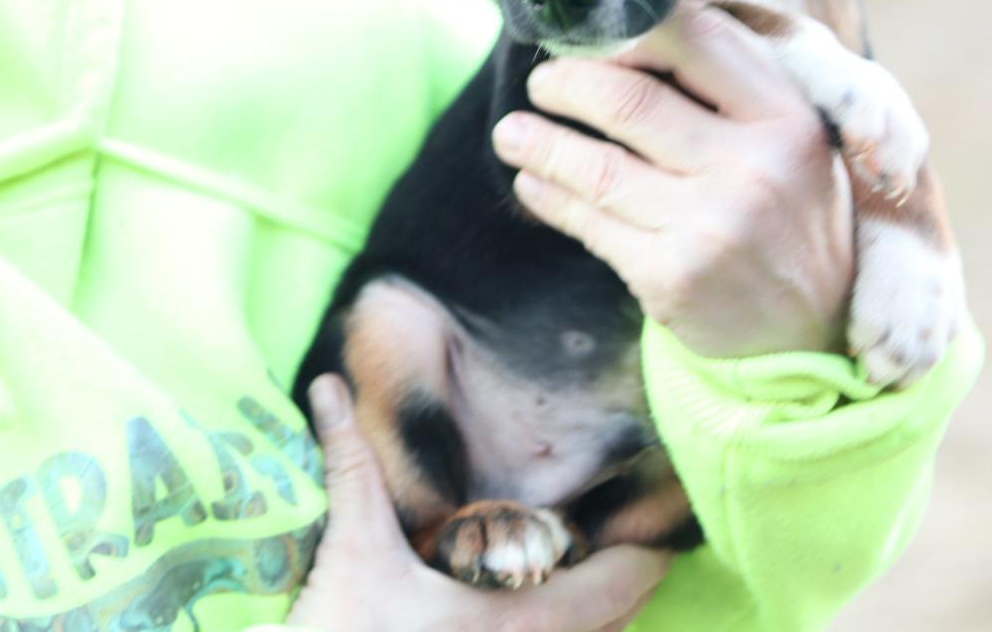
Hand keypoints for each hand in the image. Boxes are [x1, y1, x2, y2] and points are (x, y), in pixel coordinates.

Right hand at [252, 375, 670, 631]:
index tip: (664, 535)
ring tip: (599, 577)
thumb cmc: (343, 629)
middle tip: (639, 546)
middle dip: (630, 584)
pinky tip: (552, 615)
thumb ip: (350, 460)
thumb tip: (326, 383)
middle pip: (614, 623)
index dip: (644, 558)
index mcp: (515, 617)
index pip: (610, 587)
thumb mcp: (352, 543)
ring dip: (604, 616)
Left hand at [492, 4, 853, 356]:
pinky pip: (588, 223)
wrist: (813, 328)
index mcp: (785, 117)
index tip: (588, 39)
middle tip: (539, 82)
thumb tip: (627, 36)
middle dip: (564, 84)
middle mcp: (753, 167)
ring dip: (537, 142)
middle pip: (627, 102)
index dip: (623, 33)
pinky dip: (548, 196)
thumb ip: (728, 86)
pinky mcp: (671, 277)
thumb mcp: (789, 140)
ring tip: (508, 133)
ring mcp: (711, 226)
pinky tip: (529, 182)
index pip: (692, 40)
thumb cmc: (787, 215)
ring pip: (596, 167)